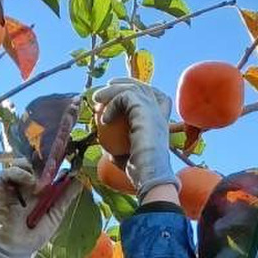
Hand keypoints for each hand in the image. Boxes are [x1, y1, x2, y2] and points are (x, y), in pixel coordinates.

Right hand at [0, 165, 81, 257]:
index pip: (45, 167)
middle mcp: (27, 185)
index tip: (63, 155)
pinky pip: (6, 175)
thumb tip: (79, 180)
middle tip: (52, 163)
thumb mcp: (56, 214)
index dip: (52, 159)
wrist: (17, 248)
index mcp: (40, 189)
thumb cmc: (35, 234)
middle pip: (32, 161)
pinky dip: (18, 173)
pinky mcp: (2, 191)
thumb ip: (66, 197)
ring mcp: (15, 187)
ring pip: (18, 164)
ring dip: (29, 167)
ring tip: (38, 182)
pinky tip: (29, 183)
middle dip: (41, 159)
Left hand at [92, 78, 175, 200]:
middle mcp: (160, 114)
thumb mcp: (124, 156)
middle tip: (107, 85)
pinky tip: (103, 119)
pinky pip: (125, 97)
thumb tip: (103, 141)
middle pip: (144, 88)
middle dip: (126, 82)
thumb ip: (116, 146)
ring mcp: (154, 110)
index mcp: (160, 123)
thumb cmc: (138, 172)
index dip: (142, 91)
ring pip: (133, 88)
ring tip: (97, 98)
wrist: (149, 175)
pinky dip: (112, 105)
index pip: (158, 99)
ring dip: (112, 90)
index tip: (124, 92)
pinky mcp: (145, 110)